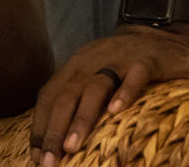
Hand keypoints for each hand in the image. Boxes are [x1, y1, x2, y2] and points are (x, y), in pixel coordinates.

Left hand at [29, 23, 188, 164]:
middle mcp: (88, 64)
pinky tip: (116, 112)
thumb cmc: (117, 62)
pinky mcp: (144, 62)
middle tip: (48, 160)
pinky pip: (133, 77)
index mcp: (72, 69)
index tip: (35, 153)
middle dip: (53, 130)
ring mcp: (116, 61)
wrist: (153, 34)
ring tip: (72, 147)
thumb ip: (74, 96)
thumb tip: (55, 131)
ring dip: (81, 119)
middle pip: (65, 97)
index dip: (40, 125)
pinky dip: (124, 93)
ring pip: (94, 90)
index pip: (49, 97)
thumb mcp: (89, 74)